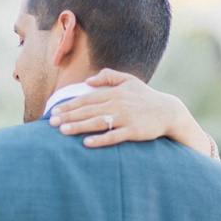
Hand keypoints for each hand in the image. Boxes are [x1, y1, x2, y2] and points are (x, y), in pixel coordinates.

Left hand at [49, 69, 213, 156]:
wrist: (169, 111)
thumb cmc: (146, 97)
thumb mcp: (129, 81)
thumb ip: (108, 77)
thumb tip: (88, 81)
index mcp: (114, 93)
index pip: (86, 99)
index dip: (69, 105)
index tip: (54, 111)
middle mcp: (118, 104)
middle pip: (88, 111)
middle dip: (68, 117)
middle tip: (51, 123)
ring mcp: (126, 118)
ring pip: (97, 122)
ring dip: (79, 127)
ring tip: (62, 131)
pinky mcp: (134, 131)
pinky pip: (114, 136)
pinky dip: (100, 139)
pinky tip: (87, 143)